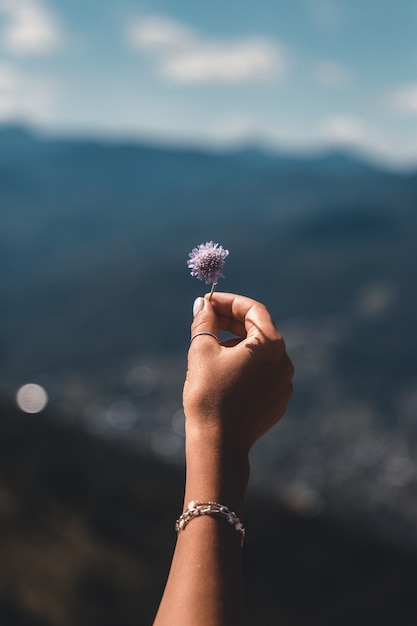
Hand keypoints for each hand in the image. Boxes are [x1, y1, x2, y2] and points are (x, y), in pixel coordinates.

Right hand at [183, 292, 292, 455]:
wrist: (218, 444)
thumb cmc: (209, 394)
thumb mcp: (202, 351)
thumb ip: (204, 321)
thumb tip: (202, 305)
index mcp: (271, 345)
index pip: (253, 310)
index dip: (229, 302)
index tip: (208, 302)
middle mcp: (284, 362)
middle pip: (258, 330)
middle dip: (230, 322)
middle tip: (206, 320)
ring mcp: (283, 384)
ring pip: (260, 353)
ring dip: (236, 344)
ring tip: (210, 349)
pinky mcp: (277, 401)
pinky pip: (262, 374)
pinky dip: (244, 365)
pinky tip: (222, 372)